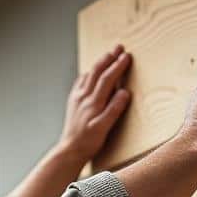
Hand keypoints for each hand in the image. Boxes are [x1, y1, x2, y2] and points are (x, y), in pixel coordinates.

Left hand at [60, 45, 132, 162]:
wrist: (69, 150)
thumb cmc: (88, 142)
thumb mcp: (104, 128)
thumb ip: (114, 110)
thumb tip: (124, 92)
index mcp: (93, 102)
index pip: (107, 79)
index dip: (117, 66)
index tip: (127, 56)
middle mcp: (83, 97)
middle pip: (97, 72)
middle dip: (109, 58)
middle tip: (119, 47)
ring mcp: (77, 98)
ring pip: (88, 75)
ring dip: (99, 63)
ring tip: (108, 55)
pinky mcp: (73, 102)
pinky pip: (80, 82)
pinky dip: (88, 73)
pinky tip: (90, 72)